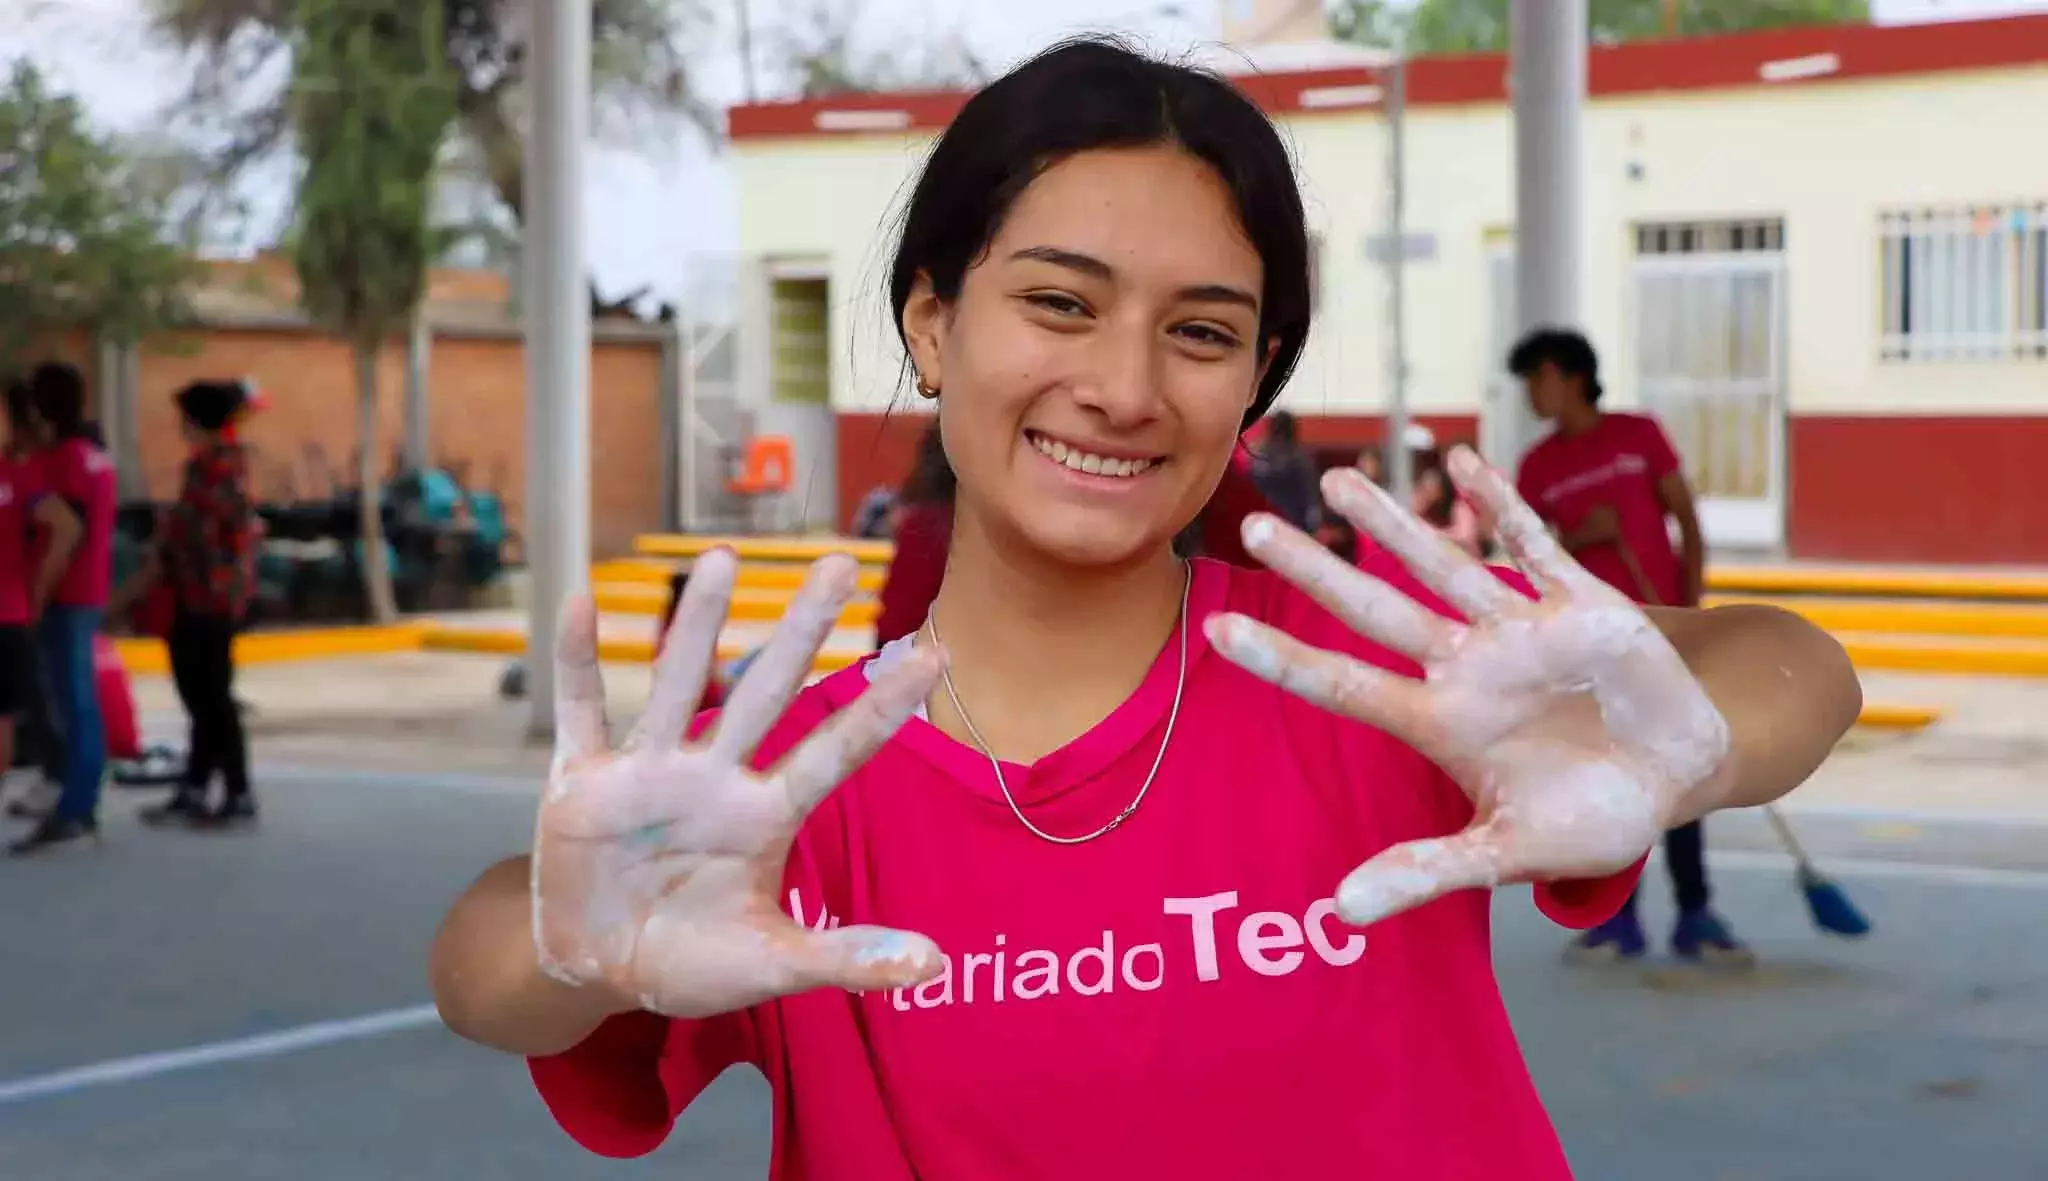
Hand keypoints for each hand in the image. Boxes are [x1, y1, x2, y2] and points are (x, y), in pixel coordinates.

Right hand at [532, 549, 948, 1018]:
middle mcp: (715, 778)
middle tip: (843, 562)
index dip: (880, 709)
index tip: (935, 655)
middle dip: (802, 630)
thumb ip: (846, 957)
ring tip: (722, 557)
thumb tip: (935, 966)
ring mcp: (648, 772)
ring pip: (677, 684)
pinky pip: (582, 712)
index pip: (834, 752)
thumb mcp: (773, 965)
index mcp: (766, 815)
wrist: (597, 972)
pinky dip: (578, 660)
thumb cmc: (693, 960)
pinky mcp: (582, 783)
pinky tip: (584, 601)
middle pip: (766, 692)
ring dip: (698, 624)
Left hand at [1207, 446, 1731, 927]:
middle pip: (1375, 610)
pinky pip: (1534, 544)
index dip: (1283, 659)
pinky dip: (1501, 503)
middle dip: (1317, 570)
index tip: (1215, 633)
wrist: (1681, 776)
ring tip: (1334, 479)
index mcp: (1441, 723)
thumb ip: (1428, 871)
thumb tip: (1341, 912)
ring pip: (1443, 564)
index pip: (1344, 683)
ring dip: (1392, 523)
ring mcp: (1519, 630)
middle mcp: (1466, 666)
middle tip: (1252, 529)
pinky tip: (1460, 460)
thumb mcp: (1509, 854)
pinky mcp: (1581, 604)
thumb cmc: (1590, 818)